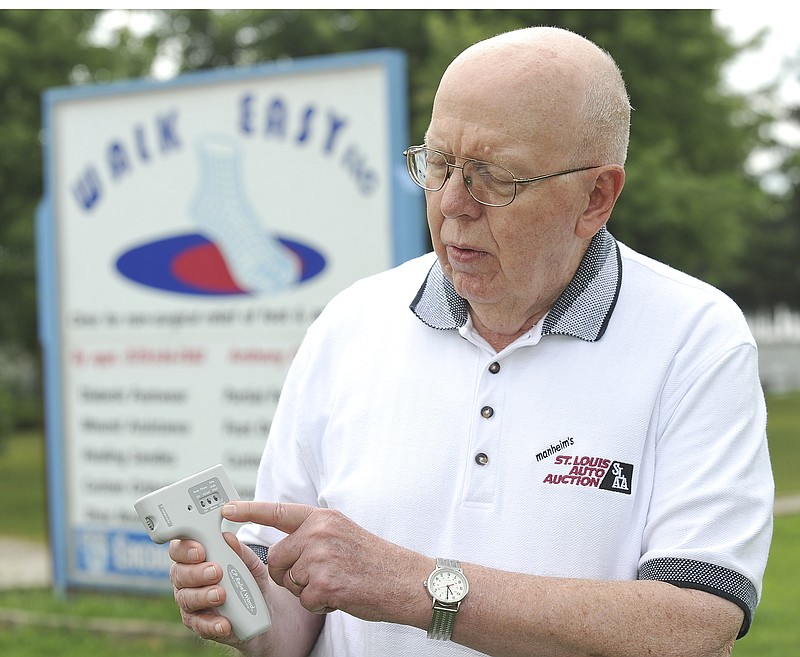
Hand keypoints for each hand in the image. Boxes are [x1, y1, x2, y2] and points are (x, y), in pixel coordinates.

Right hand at [168, 533, 268, 644]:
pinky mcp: (198, 624)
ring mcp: (190, 603)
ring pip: (186, 599)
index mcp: (193, 558)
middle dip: (196, 572)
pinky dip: (212, 625)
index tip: (201, 551)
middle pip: (179, 574)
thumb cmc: (246, 577)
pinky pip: (199, 625)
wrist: (259, 609)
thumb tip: (229, 539)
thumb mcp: (249, 562)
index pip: (179, 549)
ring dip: (203, 596)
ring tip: (221, 595)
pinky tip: (224, 624)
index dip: (185, 549)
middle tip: (216, 572)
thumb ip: (239, 550)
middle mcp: (186, 580)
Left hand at [222, 502, 429, 625]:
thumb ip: (314, 534)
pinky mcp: (325, 582)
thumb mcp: (343, 533)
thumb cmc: (374, 561)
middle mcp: (319, 532)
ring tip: (335, 583)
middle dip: (289, 573)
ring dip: (306, 590)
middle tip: (319, 576)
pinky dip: (318, 605)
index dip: (249, 510)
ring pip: (288, 581)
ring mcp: (321, 556)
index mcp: (323, 517)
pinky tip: (340, 595)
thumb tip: (284, 547)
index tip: (225, 510)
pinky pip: (303, 600)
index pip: (278, 511)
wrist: (404, 580)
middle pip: (277, 557)